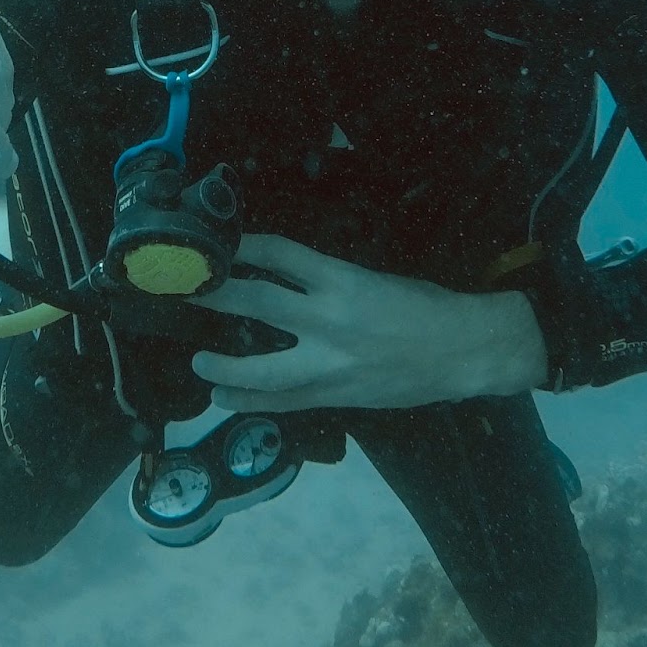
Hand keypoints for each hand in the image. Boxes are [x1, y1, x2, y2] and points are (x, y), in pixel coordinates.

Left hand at [190, 234, 545, 410]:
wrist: (464, 350)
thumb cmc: (424, 307)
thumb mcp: (373, 278)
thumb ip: (328, 282)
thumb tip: (281, 277)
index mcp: (342, 281)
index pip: (279, 255)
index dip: (244, 248)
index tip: (219, 244)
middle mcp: (330, 319)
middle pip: (258, 303)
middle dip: (216, 296)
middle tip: (183, 289)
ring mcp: (331, 363)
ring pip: (264, 369)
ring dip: (224, 366)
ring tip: (198, 362)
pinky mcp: (337, 395)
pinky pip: (285, 401)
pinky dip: (252, 400)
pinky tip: (224, 398)